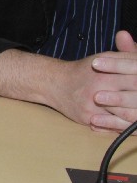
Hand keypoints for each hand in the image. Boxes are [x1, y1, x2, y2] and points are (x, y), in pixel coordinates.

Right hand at [0, 47, 136, 131]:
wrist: (53, 83)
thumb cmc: (84, 71)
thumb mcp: (106, 58)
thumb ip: (128, 55)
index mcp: (107, 70)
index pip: (136, 77)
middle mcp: (100, 86)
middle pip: (134, 97)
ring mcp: (94, 104)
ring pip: (127, 114)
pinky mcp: (89, 118)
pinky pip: (114, 126)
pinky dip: (127, 126)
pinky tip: (134, 125)